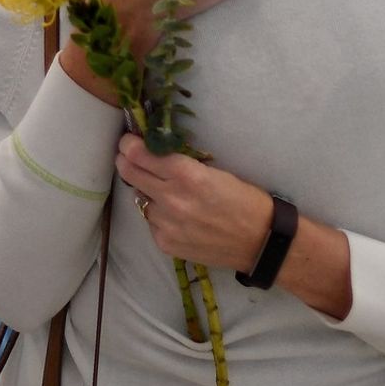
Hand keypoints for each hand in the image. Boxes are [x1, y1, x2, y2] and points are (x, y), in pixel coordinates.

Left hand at [115, 134, 272, 272]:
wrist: (259, 241)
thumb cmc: (244, 200)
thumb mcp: (215, 172)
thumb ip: (181, 166)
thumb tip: (154, 157)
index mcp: (187, 174)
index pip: (141, 154)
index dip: (130, 145)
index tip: (128, 142)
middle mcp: (171, 199)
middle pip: (130, 173)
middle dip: (126, 161)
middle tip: (126, 156)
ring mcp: (166, 224)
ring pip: (140, 199)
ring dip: (147, 192)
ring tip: (166, 193)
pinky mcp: (165, 243)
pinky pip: (151, 222)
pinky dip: (158, 216)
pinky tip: (177, 216)